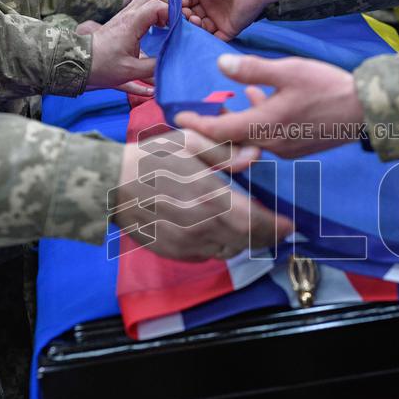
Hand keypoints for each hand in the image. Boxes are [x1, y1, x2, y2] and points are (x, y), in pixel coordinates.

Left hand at [87, 0, 167, 92]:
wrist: (78, 64)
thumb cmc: (102, 67)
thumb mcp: (131, 71)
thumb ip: (155, 66)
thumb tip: (174, 62)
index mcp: (132, 23)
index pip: (158, 5)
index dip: (172, 13)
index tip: (178, 29)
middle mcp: (128, 15)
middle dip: (168, 3)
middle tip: (175, 22)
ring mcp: (124, 16)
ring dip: (160, 7)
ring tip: (168, 25)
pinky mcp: (122, 22)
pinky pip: (141, 8)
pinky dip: (153, 12)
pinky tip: (157, 29)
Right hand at [112, 129, 291, 260]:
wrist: (108, 186)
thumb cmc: (150, 159)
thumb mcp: (187, 143)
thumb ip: (224, 151)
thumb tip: (256, 157)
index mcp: (210, 198)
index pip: (256, 221)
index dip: (277, 226)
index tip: (290, 225)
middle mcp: (203, 227)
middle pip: (247, 240)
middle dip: (266, 237)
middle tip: (277, 229)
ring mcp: (188, 244)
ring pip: (229, 250)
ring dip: (243, 241)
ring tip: (249, 228)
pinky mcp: (175, 253)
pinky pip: (208, 255)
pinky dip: (219, 246)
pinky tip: (217, 231)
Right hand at [162, 0, 278, 40]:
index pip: (184, 2)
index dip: (177, 3)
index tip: (172, 2)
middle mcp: (208, 8)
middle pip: (189, 16)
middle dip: (183, 15)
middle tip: (182, 12)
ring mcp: (218, 20)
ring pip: (199, 28)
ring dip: (192, 25)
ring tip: (192, 18)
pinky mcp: (227, 30)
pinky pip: (212, 38)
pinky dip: (204, 35)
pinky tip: (198, 27)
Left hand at [175, 54, 364, 157]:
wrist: (366, 112)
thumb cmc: (327, 88)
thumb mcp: (288, 71)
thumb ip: (252, 70)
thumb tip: (220, 64)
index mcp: (263, 125)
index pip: (217, 132)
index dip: (195, 125)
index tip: (178, 117)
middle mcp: (270, 144)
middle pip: (230, 143)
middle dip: (212, 131)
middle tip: (198, 116)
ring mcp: (285, 150)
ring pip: (249, 141)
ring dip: (235, 125)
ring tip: (229, 105)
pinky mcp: (297, 149)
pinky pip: (267, 139)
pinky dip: (256, 124)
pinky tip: (261, 100)